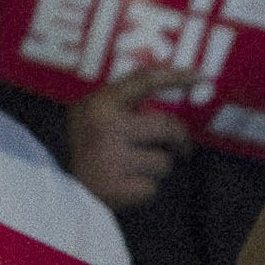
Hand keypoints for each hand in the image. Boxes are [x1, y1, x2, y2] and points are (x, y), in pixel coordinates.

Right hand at [63, 62, 203, 209]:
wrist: (65, 190)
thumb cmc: (89, 146)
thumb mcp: (94, 112)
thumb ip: (124, 100)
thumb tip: (174, 84)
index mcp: (100, 103)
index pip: (145, 80)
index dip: (176, 75)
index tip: (200, 75)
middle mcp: (106, 127)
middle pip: (167, 127)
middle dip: (180, 139)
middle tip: (180, 146)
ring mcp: (111, 158)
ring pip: (163, 162)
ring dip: (156, 167)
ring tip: (134, 168)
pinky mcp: (117, 187)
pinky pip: (152, 188)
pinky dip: (144, 189)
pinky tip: (126, 185)